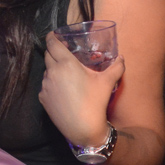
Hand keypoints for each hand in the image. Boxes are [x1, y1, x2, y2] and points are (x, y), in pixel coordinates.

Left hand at [38, 32, 123, 146]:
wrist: (83, 129)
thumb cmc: (95, 102)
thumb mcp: (108, 82)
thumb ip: (116, 67)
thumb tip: (121, 58)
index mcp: (66, 64)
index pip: (52, 44)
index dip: (52, 37)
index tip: (54, 34)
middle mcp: (52, 73)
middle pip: (47, 55)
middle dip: (54, 51)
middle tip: (64, 52)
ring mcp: (46, 87)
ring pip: (47, 71)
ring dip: (54, 69)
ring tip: (67, 75)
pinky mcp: (43, 99)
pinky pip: (46, 86)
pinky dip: (52, 84)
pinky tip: (64, 91)